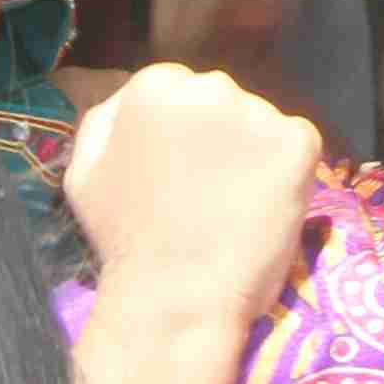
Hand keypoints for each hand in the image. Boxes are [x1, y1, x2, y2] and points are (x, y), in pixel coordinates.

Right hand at [61, 62, 319, 326]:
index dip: (181, 133)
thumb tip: (132, 98)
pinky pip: (297, 146)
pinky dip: (288, 174)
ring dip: (253, 153)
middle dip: (218, 135)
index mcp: (152, 85)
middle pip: (221, 99)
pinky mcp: (299, 143)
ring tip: (235, 205)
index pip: (177, 87)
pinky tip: (263, 207)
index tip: (180, 170)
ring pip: (260, 124)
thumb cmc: (124, 241)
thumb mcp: (83, 172)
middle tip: (209, 189)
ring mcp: (259, 113)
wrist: (176, 297)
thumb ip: (105, 120)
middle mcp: (209, 86)